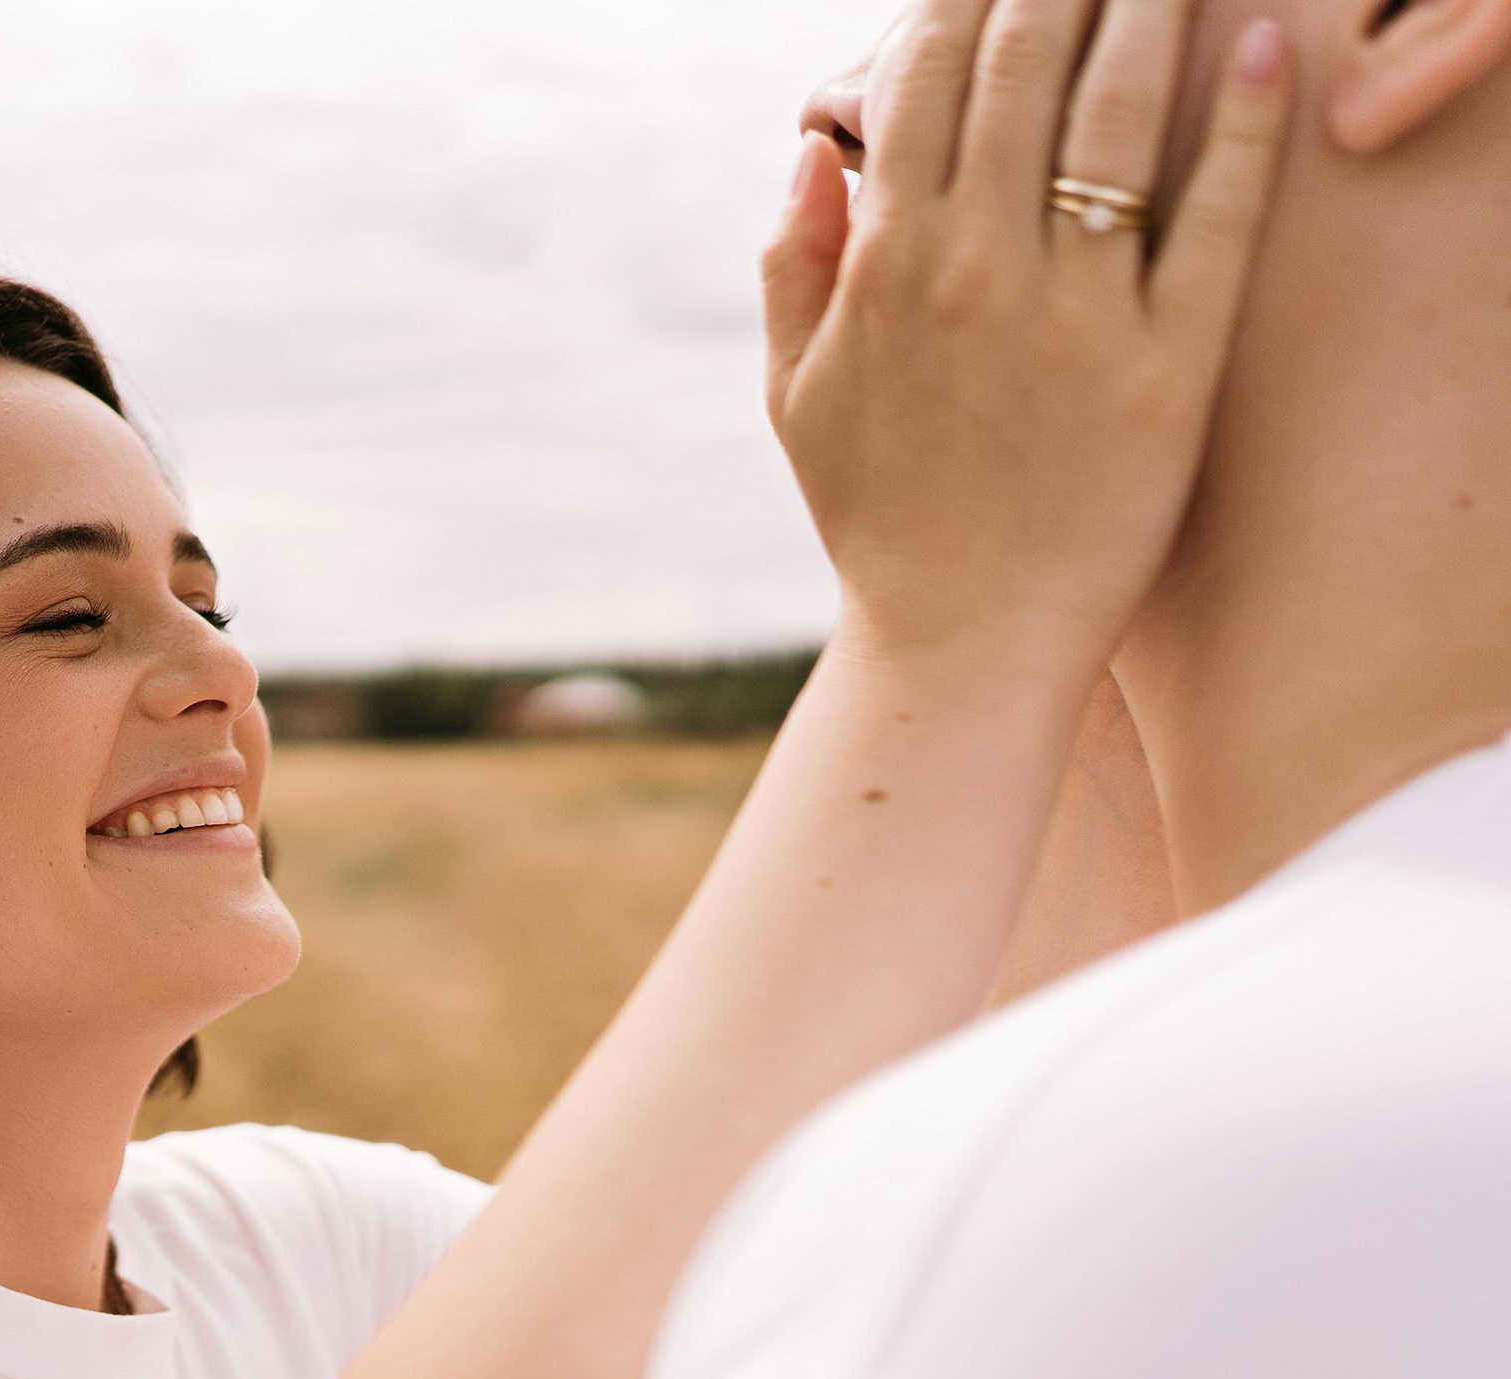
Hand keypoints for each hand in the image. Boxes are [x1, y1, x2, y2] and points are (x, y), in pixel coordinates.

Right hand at [763, 0, 1291, 680]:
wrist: (962, 644)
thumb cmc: (876, 519)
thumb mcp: (793, 394)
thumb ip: (791, 264)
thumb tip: (812, 148)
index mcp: (884, 269)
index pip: (920, 81)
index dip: (951, 1)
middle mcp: (978, 272)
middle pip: (1023, 69)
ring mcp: (1078, 315)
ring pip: (1117, 116)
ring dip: (1143, 13)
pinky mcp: (1170, 364)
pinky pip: (1213, 218)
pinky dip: (1238, 124)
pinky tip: (1256, 51)